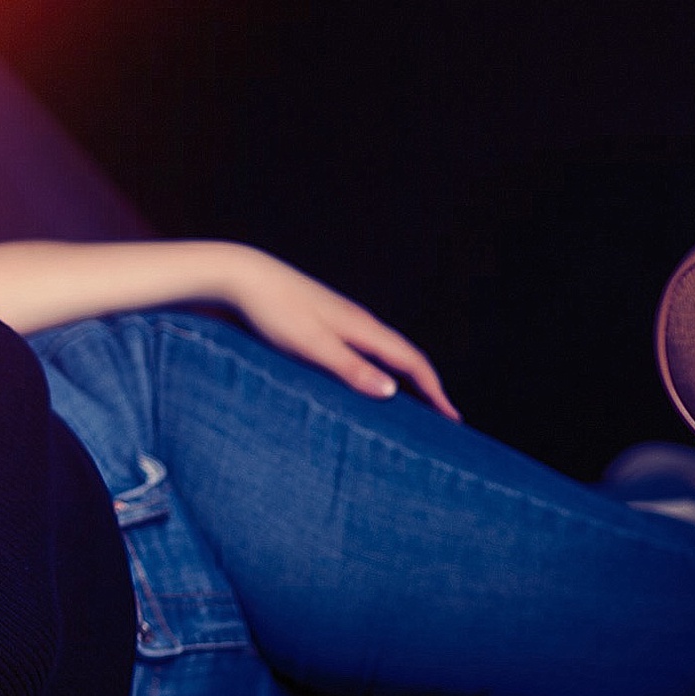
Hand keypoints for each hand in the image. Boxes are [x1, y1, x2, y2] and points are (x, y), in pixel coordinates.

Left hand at [226, 246, 460, 420]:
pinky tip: (366, 382)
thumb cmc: (272, 311)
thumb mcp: (311, 345)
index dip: (435, 391)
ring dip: (404, 378)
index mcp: (362, 327)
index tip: (453, 418)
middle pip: (404, 356)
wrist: (242, 278)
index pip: (412, 361)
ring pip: (384, 353)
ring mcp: (340, 321)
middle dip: (427, 386)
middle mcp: (358, 322)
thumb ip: (350, 368)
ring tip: (413, 405)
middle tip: (443, 416)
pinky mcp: (322, 324)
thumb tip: (392, 391)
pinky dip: (377, 370)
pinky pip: (362, 351)